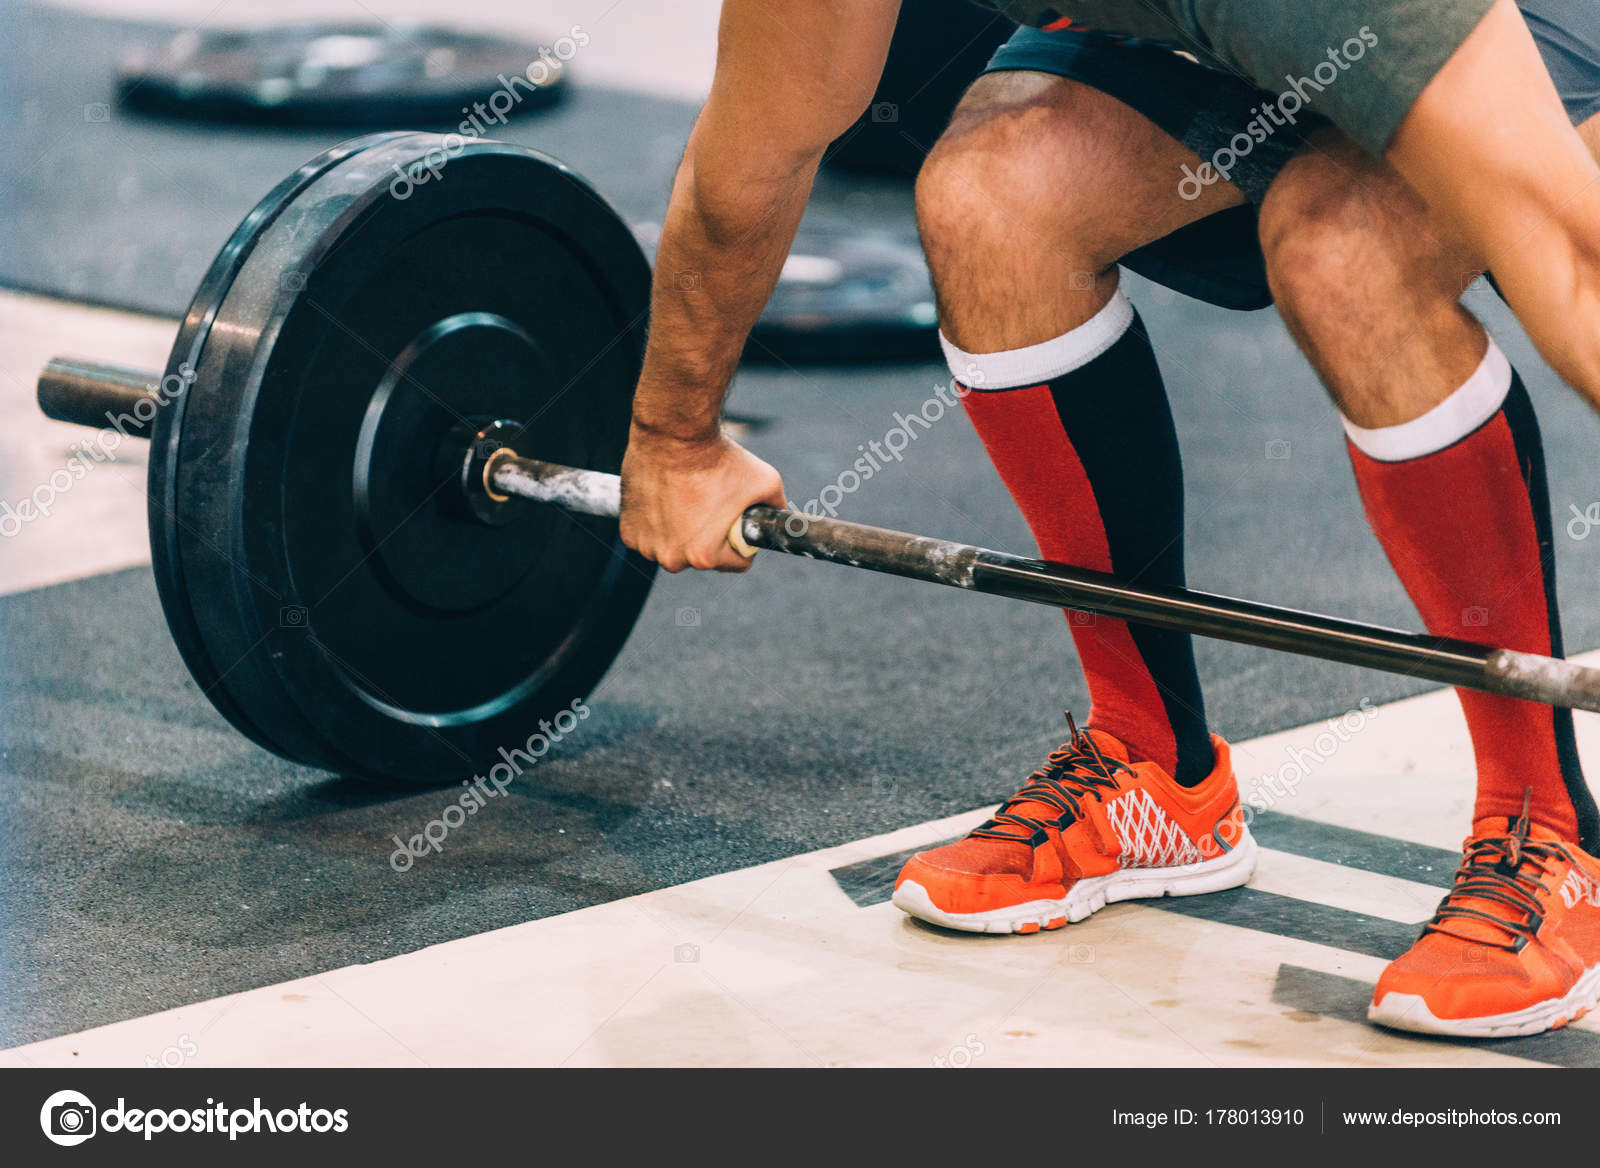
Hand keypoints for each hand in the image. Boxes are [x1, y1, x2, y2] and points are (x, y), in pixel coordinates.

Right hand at [619, 425, 785, 572]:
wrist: (674, 432)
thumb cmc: (719, 458)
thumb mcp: (766, 482)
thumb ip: (778, 508)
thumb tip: (784, 518)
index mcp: (705, 556)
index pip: (738, 562)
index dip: (742, 539)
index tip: (737, 520)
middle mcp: (673, 558)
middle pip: (704, 557)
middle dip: (711, 536)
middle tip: (711, 504)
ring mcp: (647, 546)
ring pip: (675, 547)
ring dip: (681, 531)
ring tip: (688, 498)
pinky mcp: (628, 532)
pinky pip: (650, 536)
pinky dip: (657, 523)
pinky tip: (666, 498)